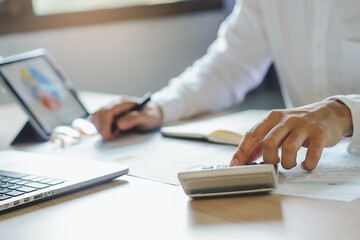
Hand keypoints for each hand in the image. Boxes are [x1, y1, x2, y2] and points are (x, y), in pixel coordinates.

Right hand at [90, 95, 162, 139]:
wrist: (153, 114)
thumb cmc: (150, 115)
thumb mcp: (147, 117)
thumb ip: (134, 119)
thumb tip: (120, 124)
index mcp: (123, 102)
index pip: (108, 112)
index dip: (105, 125)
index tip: (108, 136)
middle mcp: (114, 104)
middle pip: (98, 114)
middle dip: (101, 128)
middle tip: (112, 137)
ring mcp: (110, 109)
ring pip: (96, 117)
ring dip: (100, 128)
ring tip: (113, 134)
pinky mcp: (109, 116)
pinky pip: (98, 121)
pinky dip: (101, 128)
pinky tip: (111, 132)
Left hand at [229, 100, 352, 170]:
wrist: (329, 113)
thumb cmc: (298, 124)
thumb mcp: (278, 127)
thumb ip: (262, 141)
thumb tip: (246, 158)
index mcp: (272, 118)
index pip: (252, 134)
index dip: (242, 151)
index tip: (234, 165)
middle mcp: (286, 120)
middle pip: (269, 142)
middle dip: (268, 159)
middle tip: (273, 164)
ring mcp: (304, 126)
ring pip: (288, 148)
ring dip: (287, 163)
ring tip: (290, 164)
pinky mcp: (320, 134)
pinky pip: (312, 154)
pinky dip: (307, 164)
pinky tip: (305, 165)